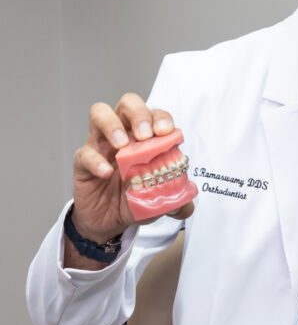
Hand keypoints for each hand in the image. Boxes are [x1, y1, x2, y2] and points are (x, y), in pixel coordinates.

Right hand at [68, 94, 192, 251]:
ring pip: (99, 113)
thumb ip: (176, 200)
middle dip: (138, 113)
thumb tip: (187, 205)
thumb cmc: (134, 200)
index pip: (154, 114)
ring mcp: (100, 145)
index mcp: (145, 138)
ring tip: (122, 145)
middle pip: (127, 103)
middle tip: (145, 135)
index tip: (165, 131)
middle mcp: (123, 134)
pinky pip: (85, 153)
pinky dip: (96, 161)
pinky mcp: (82, 161)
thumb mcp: (160, 201)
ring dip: (112, 125)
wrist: (109, 222)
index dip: (161, 118)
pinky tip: (106, 173)